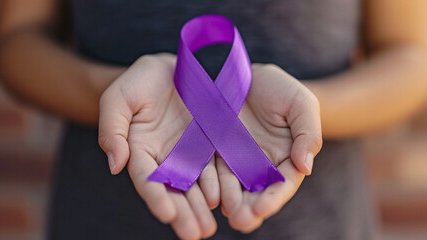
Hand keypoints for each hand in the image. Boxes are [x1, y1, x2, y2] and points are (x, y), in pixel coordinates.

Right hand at [98, 53, 218, 239]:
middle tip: (195, 234)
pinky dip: (221, 185)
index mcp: (140, 150)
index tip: (167, 214)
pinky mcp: (210, 144)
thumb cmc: (140, 81)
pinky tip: (228, 201)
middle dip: (183, 213)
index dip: (155, 197)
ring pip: (196, 185)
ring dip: (202, 208)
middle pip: (172, 190)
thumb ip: (112, 130)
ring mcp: (189, 152)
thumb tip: (114, 166)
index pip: (146, 179)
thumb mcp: (119, 98)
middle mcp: (165, 158)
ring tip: (209, 228)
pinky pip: (216, 166)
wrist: (172, 67)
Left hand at [217, 63, 321, 231]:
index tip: (263, 210)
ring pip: (233, 185)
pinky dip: (210, 183)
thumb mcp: (301, 104)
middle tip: (241, 221)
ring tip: (226, 213)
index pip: (282, 184)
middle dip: (250, 209)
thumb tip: (306, 168)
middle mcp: (260, 164)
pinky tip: (206, 193)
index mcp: (286, 157)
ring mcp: (236, 158)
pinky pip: (211, 169)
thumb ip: (308, 134)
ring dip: (230, 201)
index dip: (273, 199)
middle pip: (256, 192)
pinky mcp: (214, 149)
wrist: (246, 73)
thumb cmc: (279, 88)